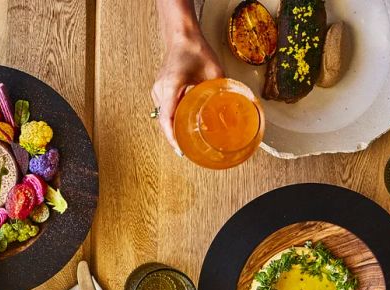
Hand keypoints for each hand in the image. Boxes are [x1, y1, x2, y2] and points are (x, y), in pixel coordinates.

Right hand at [151, 24, 222, 152]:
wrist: (182, 37)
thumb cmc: (196, 51)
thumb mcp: (214, 71)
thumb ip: (221, 89)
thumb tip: (232, 106)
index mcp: (171, 85)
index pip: (167, 117)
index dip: (172, 137)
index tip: (180, 150)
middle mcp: (160, 89)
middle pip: (163, 120)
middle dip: (173, 137)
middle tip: (185, 151)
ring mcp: (157, 90)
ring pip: (162, 116)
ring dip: (171, 129)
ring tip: (183, 142)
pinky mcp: (159, 90)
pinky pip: (163, 110)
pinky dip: (171, 119)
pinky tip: (180, 126)